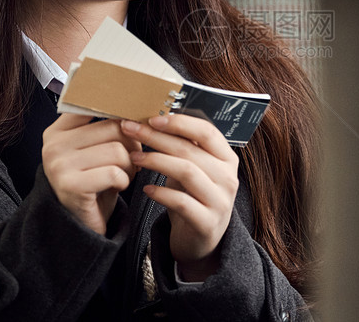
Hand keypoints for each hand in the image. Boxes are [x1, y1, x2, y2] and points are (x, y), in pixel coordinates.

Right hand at [42, 114, 140, 234]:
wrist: (80, 224)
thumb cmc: (93, 182)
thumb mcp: (95, 150)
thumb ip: (105, 127)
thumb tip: (136, 106)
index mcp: (58, 130)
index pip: (95, 105)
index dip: (121, 113)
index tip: (133, 122)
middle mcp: (53, 145)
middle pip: (113, 127)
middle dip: (132, 145)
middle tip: (131, 159)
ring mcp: (59, 165)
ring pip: (117, 150)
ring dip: (129, 165)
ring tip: (123, 174)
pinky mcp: (70, 185)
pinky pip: (114, 173)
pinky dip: (123, 181)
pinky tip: (116, 187)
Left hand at [122, 114, 239, 280]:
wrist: (202, 241)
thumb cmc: (193, 196)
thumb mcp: (193, 168)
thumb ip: (183, 146)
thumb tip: (153, 117)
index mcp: (227, 158)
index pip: (207, 131)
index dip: (179, 122)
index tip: (152, 117)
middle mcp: (228, 177)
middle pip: (191, 149)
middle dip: (157, 137)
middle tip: (131, 129)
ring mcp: (220, 201)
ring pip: (186, 171)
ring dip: (156, 160)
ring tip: (134, 157)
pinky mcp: (207, 222)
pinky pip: (181, 202)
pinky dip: (161, 193)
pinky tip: (146, 189)